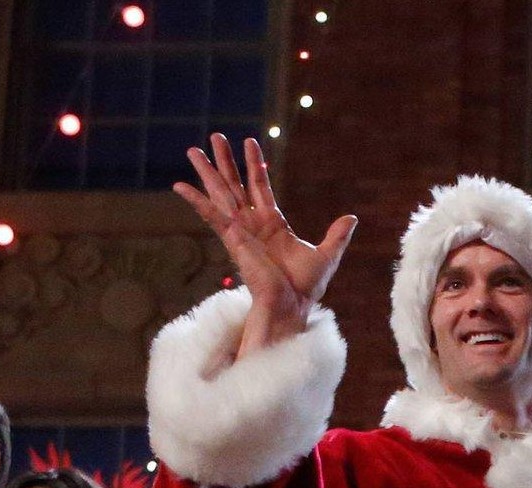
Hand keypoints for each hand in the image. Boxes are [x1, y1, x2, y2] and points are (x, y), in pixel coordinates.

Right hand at [174, 134, 356, 356]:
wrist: (292, 306)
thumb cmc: (304, 288)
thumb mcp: (327, 255)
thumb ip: (337, 236)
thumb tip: (351, 218)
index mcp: (272, 224)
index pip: (261, 186)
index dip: (255, 164)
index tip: (250, 142)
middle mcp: (253, 224)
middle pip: (235, 184)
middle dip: (225, 161)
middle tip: (215, 136)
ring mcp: (240, 230)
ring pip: (220, 193)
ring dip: (207, 171)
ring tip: (193, 149)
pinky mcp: (232, 238)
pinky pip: (211, 215)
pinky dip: (196, 200)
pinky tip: (179, 185)